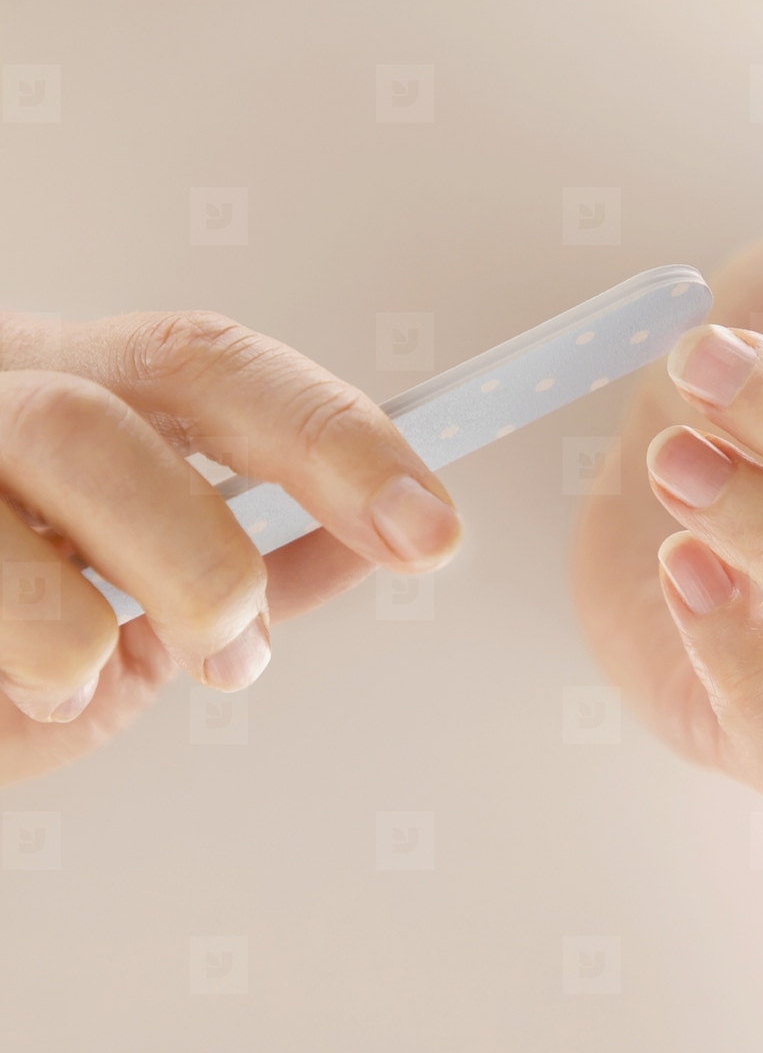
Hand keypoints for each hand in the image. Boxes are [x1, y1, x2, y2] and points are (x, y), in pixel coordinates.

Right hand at [0, 311, 460, 784]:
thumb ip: (246, 555)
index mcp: (74, 381)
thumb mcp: (131, 588)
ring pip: (38, 461)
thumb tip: (371, 541)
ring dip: (88, 607)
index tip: (430, 528)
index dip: (335, 438)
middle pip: (112, 411)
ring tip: (84, 670)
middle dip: (202, 542)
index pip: (218, 368)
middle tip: (233, 639)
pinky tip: (19, 684)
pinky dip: (19, 647)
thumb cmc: (3, 630)